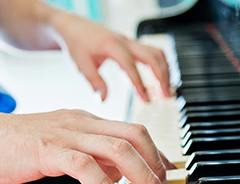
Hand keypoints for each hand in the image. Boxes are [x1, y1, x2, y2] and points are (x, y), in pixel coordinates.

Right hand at [0, 108, 174, 183]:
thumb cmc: (19, 144)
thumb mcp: (64, 146)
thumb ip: (93, 155)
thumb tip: (121, 173)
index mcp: (87, 121)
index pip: (133, 131)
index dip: (156, 153)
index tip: (168, 174)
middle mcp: (82, 123)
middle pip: (134, 135)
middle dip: (156, 164)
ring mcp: (66, 134)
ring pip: (117, 148)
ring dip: (141, 175)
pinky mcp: (48, 150)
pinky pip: (85, 166)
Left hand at [50, 12, 170, 101]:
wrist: (73, 27)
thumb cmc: (76, 44)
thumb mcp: (81, 65)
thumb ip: (94, 82)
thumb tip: (104, 99)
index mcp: (112, 46)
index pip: (131, 67)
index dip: (140, 84)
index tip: (146, 99)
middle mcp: (125, 41)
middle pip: (152, 57)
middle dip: (162, 77)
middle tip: (166, 96)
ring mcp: (130, 42)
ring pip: (156, 53)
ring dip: (165, 70)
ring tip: (167, 89)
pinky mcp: (131, 45)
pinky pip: (152, 52)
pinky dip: (159, 65)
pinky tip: (159, 79)